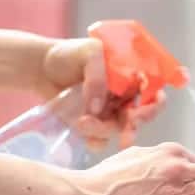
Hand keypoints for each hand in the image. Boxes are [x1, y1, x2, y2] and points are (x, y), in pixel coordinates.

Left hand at [36, 38, 164, 150]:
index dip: (154, 104)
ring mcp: (109, 112)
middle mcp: (125, 95)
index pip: (153, 91)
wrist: (40, 67)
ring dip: (103, 130)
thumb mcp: (88, 53)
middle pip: (140, 116)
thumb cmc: (68, 54)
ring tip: (81, 122)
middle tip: (125, 134)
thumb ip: (98, 76)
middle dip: (132, 126)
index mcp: (131, 75)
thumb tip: (98, 108)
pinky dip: (96, 141)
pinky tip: (85, 138)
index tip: (140, 112)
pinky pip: (101, 140)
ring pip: (118, 129)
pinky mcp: (93, 125)